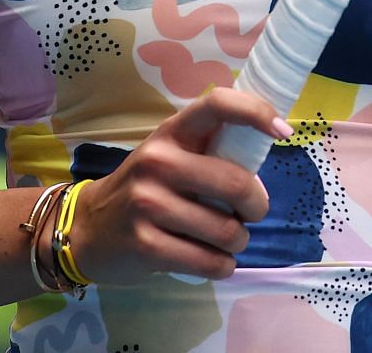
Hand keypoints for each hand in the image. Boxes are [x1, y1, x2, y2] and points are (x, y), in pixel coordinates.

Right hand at [64, 89, 284, 283]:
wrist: (87, 228)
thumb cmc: (144, 189)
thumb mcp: (169, 156)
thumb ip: (209, 150)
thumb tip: (268, 146)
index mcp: (170, 133)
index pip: (217, 105)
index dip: (257, 112)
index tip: (283, 131)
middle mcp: (158, 162)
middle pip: (236, 184)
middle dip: (256, 206)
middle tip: (249, 214)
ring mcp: (148, 204)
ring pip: (227, 231)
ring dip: (238, 242)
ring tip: (225, 240)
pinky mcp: (146, 245)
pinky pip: (210, 262)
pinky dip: (222, 266)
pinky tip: (212, 260)